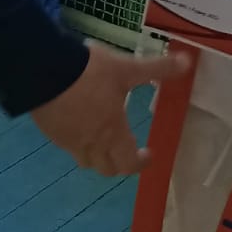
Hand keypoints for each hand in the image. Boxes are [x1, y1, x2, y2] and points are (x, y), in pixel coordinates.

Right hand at [31, 41, 188, 175]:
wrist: (44, 70)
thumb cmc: (89, 74)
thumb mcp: (126, 68)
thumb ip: (156, 68)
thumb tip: (188, 62)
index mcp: (112, 133)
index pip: (129, 163)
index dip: (140, 163)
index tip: (148, 153)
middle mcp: (91, 144)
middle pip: (107, 169)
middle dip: (120, 163)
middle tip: (127, 149)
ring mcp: (68, 141)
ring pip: (85, 160)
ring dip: (97, 156)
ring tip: (102, 138)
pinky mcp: (50, 132)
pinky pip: (67, 146)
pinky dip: (77, 141)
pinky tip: (77, 123)